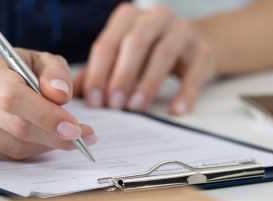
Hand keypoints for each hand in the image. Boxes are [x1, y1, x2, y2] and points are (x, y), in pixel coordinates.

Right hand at [0, 46, 95, 159]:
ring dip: (45, 145)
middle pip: (17, 127)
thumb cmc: (19, 71)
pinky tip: (38, 139)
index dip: (46, 116)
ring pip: (14, 147)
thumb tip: (60, 95)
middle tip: (81, 137)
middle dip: (55, 136)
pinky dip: (30, 151)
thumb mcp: (42, 62)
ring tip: (60, 135)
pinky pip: (5, 157)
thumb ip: (56, 73)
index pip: (14, 97)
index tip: (74, 128)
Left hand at [74, 3, 216, 114]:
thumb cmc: (149, 53)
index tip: (94, 101)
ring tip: (137, 107)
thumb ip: (96, 72)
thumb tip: (68, 94)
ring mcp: (182, 31)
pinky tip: (176, 110)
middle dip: (122, 75)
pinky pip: (195, 71)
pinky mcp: (204, 49)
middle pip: (135, 43)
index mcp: (128, 18)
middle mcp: (155, 18)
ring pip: (164, 53)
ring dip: (148, 82)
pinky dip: (186, 91)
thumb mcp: (121, 57)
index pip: (107, 43)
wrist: (195, 44)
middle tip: (114, 105)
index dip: (98, 72)